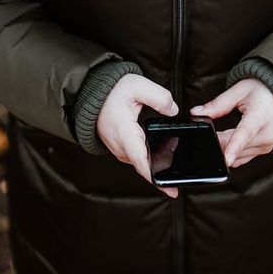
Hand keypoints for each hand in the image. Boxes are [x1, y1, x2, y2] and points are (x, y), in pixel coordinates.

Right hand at [97, 75, 178, 197]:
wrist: (94, 98)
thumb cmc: (112, 94)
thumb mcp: (137, 85)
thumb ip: (159, 97)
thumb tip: (173, 110)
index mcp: (124, 133)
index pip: (140, 159)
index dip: (154, 174)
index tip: (169, 188)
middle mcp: (121, 147)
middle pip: (147, 165)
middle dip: (166, 163)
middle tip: (178, 148)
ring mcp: (122, 152)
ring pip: (144, 164)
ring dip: (161, 160)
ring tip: (172, 143)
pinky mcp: (124, 152)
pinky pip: (141, 160)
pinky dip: (153, 157)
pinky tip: (165, 148)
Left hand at [190, 78, 272, 166]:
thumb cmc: (264, 93)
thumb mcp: (239, 91)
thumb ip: (217, 104)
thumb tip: (197, 113)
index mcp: (260, 117)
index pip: (245, 134)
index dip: (234, 147)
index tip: (226, 158)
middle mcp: (266, 135)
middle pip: (237, 147)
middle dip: (219, 143)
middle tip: (210, 132)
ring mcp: (266, 145)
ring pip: (239, 156)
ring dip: (225, 149)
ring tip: (222, 133)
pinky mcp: (264, 151)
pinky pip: (244, 158)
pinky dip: (233, 153)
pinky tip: (229, 143)